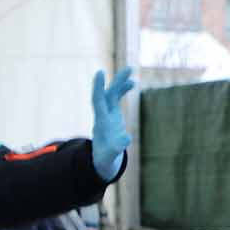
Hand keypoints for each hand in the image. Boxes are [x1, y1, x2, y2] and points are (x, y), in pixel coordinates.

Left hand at [90, 67, 135, 181]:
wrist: (103, 159)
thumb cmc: (105, 159)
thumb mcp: (109, 157)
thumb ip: (116, 149)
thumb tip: (127, 138)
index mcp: (100, 123)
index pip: (97, 102)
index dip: (98, 88)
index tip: (100, 72)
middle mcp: (102, 115)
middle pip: (107, 95)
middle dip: (116, 82)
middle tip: (128, 69)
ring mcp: (107, 113)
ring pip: (112, 94)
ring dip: (120, 82)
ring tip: (130, 70)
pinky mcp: (113, 114)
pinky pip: (116, 98)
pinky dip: (123, 89)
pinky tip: (133, 83)